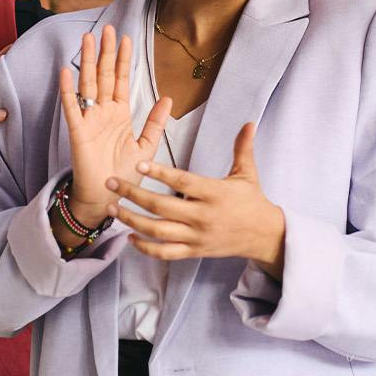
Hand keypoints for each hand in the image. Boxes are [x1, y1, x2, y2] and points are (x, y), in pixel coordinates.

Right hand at [60, 26, 170, 227]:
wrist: (108, 199)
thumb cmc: (124, 175)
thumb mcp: (146, 147)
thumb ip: (155, 123)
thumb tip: (169, 98)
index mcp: (120, 114)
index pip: (122, 80)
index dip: (124, 59)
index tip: (125, 38)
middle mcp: (104, 113)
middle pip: (105, 76)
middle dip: (106, 52)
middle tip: (107, 29)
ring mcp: (90, 120)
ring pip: (88, 84)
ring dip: (88, 62)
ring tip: (88, 39)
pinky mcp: (78, 132)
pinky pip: (72, 107)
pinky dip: (68, 89)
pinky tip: (67, 70)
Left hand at [108, 122, 285, 273]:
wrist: (264, 236)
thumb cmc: (253, 201)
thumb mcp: (247, 173)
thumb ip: (243, 148)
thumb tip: (249, 122)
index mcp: (214, 193)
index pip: (182, 182)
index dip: (160, 173)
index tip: (139, 163)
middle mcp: (203, 216)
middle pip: (162, 207)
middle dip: (133, 195)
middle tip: (111, 182)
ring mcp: (197, 237)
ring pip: (158, 232)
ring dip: (132, 220)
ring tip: (113, 208)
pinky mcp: (194, 252)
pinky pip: (165, 253)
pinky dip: (145, 248)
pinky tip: (129, 237)